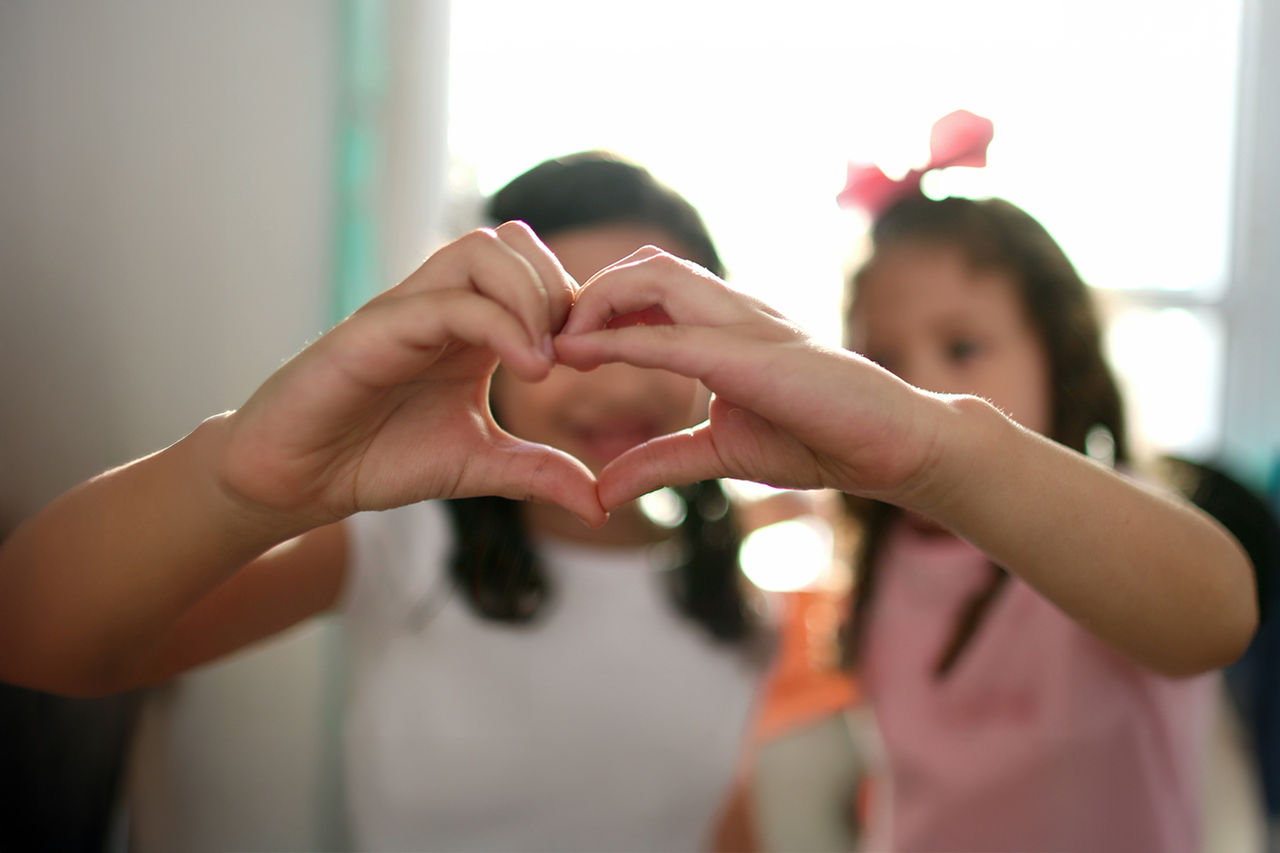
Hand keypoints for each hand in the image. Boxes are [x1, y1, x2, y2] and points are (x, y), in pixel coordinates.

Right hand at [219, 222, 605, 527]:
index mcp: (470, 325)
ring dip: (532, 297)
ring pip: (483, 251)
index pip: (535, 269)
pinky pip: (447, 301)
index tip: (592, 362)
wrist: (298, 479)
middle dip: (559, 289)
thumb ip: (538, 474)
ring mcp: (408, 309)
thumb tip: (602, 505)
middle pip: (514, 240)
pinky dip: (500, 325)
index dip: (577, 304)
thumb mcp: (478, 467)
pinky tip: (529, 372)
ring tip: (546, 365)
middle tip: (570, 356)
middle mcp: (442, 304)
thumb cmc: (378, 459)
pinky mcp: (376, 328)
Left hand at [555, 248, 953, 511]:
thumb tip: (603, 492)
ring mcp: (747, 325)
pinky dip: (622, 340)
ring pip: (656, 276)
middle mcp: (732, 310)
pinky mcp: (757, 356)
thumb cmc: (819, 438)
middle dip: (586, 292)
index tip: (553, 340)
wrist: (894, 447)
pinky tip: (579, 355)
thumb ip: (660, 462)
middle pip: (643, 265)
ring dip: (595, 301)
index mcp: (724, 325)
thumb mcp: (719, 453)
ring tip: (557, 341)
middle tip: (545, 334)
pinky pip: (677, 335)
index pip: (648, 288)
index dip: (594, 305)